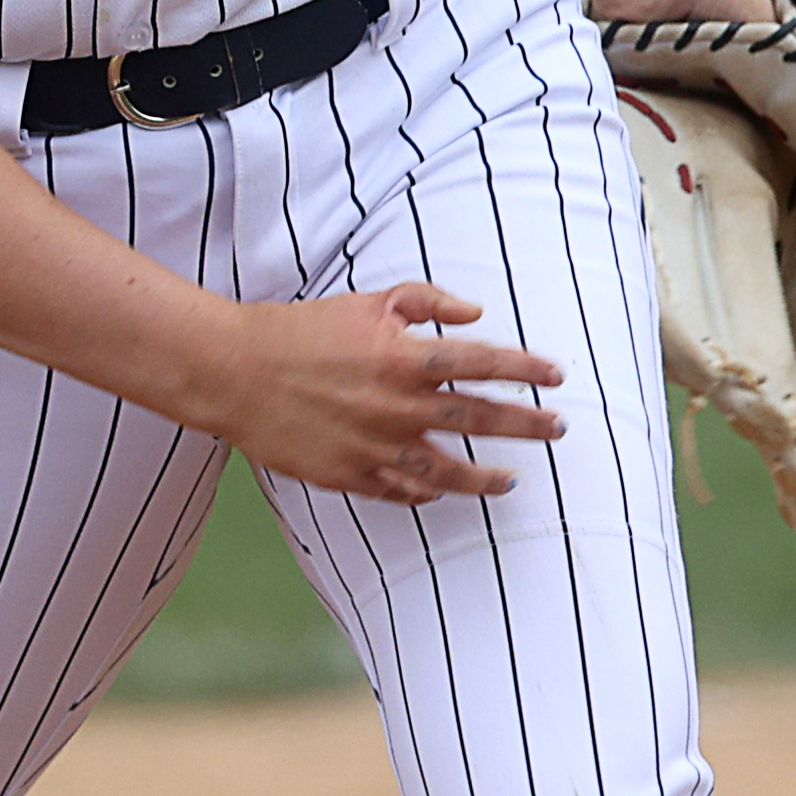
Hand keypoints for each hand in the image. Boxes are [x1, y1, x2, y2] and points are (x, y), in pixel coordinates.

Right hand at [197, 282, 564, 503]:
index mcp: (404, 357)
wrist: (236, 371)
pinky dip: (427, 494)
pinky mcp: (349, 476)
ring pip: (447, 473)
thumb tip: (476, 314)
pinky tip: (443, 493)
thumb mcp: (366, 301)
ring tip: (511, 480)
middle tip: (559, 429)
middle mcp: (397, 406)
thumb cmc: (303, 329)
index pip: (484, 363)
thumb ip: (426, 302)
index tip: (558, 376)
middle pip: (479, 420)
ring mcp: (375, 447)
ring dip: (485, 478)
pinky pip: (401, 492)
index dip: (526, 369)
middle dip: (526, 425)